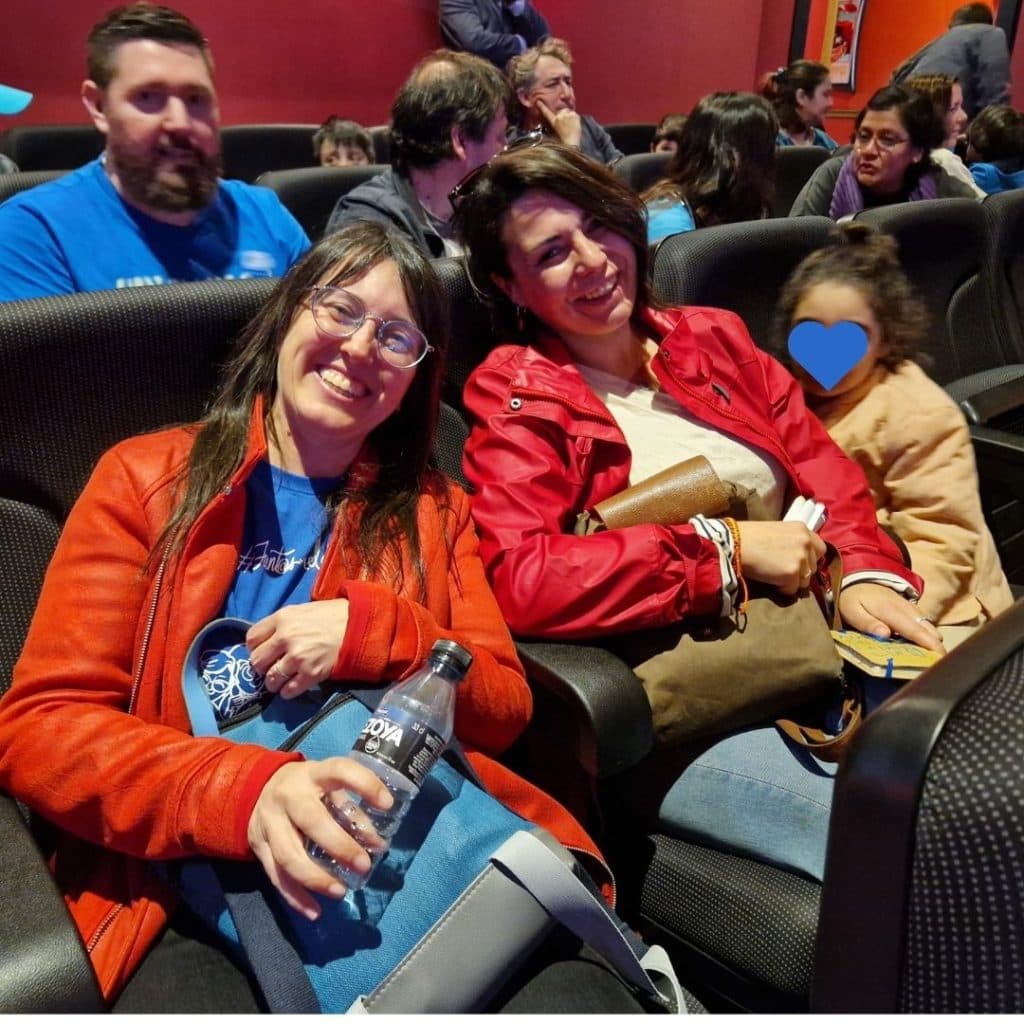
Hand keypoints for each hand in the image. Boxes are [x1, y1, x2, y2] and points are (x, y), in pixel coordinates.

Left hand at [246, 599, 349, 697]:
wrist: (359, 625)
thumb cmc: (331, 615)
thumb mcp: (301, 610)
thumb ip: (281, 623)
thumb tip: (266, 640)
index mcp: (282, 618)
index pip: (251, 638)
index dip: (255, 648)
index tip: (263, 652)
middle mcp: (286, 637)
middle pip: (257, 661)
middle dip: (262, 667)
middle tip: (271, 667)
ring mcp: (298, 657)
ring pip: (271, 679)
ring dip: (273, 683)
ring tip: (281, 680)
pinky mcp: (311, 673)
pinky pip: (289, 690)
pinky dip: (287, 692)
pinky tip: (292, 687)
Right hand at [248, 758, 393, 919]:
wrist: (256, 789)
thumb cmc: (307, 788)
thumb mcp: (329, 788)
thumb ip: (352, 812)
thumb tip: (378, 845)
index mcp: (313, 774)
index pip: (340, 771)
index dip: (365, 784)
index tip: (387, 804)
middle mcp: (289, 796)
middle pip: (311, 821)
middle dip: (339, 845)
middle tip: (364, 865)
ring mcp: (270, 822)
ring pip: (288, 855)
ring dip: (315, 878)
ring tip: (340, 892)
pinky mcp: (259, 846)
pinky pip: (275, 876)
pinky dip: (295, 896)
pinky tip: (314, 911)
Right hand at [535, 99, 581, 147]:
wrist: (571, 144)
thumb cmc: (563, 141)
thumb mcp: (554, 132)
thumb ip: (555, 123)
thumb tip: (556, 117)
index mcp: (554, 121)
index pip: (547, 112)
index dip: (542, 107)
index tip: (538, 102)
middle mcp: (560, 116)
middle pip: (561, 111)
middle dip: (563, 115)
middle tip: (566, 124)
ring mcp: (569, 115)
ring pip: (568, 111)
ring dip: (569, 116)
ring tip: (570, 125)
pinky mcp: (576, 116)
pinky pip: (575, 114)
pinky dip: (574, 118)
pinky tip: (574, 125)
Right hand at [735, 520, 826, 594]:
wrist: (734, 544)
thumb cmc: (749, 536)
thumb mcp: (777, 531)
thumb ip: (792, 541)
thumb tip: (799, 559)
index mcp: (803, 529)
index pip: (820, 549)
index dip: (808, 558)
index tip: (795, 562)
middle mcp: (807, 542)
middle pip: (813, 567)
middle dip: (800, 572)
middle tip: (780, 570)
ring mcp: (801, 558)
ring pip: (805, 581)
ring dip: (791, 582)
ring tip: (773, 574)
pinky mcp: (792, 574)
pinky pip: (792, 590)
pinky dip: (781, 589)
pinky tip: (768, 579)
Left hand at [838, 583, 944, 651]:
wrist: (858, 580)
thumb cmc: (853, 598)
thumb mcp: (852, 611)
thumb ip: (867, 623)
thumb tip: (885, 635)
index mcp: (891, 611)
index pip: (914, 629)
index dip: (929, 644)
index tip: (940, 657)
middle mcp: (906, 609)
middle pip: (929, 630)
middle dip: (936, 648)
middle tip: (936, 665)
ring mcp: (911, 610)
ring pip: (930, 628)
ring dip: (933, 643)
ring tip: (931, 661)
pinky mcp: (912, 611)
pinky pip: (925, 625)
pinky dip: (928, 637)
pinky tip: (923, 650)